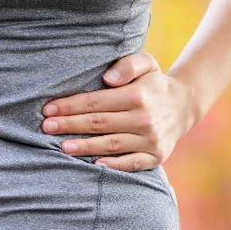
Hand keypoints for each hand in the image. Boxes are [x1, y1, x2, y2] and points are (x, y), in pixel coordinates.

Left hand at [40, 51, 198, 171]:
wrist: (183, 105)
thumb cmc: (153, 83)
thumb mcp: (146, 63)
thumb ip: (128, 65)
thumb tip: (108, 78)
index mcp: (138, 95)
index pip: (96, 102)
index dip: (70, 106)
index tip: (48, 109)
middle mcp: (145, 119)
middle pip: (99, 124)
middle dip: (70, 126)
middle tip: (47, 128)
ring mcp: (151, 140)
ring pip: (111, 144)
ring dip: (85, 146)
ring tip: (62, 147)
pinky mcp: (156, 156)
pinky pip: (132, 164)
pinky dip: (113, 166)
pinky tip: (94, 164)